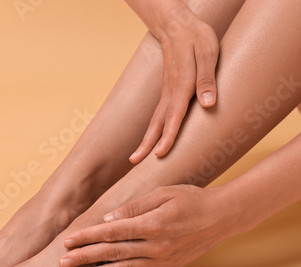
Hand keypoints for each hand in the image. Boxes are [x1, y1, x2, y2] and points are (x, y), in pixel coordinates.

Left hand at [60, 185, 234, 266]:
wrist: (222, 217)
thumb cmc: (191, 199)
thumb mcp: (162, 194)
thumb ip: (134, 207)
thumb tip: (109, 219)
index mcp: (152, 224)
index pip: (111, 232)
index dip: (87, 236)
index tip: (68, 240)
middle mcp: (155, 246)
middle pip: (113, 252)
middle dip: (85, 257)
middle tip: (64, 262)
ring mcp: (162, 259)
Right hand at [130, 12, 219, 163]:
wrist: (178, 26)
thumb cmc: (196, 38)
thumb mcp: (208, 52)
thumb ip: (207, 78)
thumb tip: (207, 105)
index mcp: (182, 84)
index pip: (174, 115)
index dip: (168, 135)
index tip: (160, 153)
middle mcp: (170, 91)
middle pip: (157, 122)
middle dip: (146, 143)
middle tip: (135, 162)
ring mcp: (166, 91)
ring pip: (155, 119)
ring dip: (146, 139)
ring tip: (136, 157)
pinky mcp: (167, 91)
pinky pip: (158, 114)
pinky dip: (152, 129)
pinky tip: (151, 138)